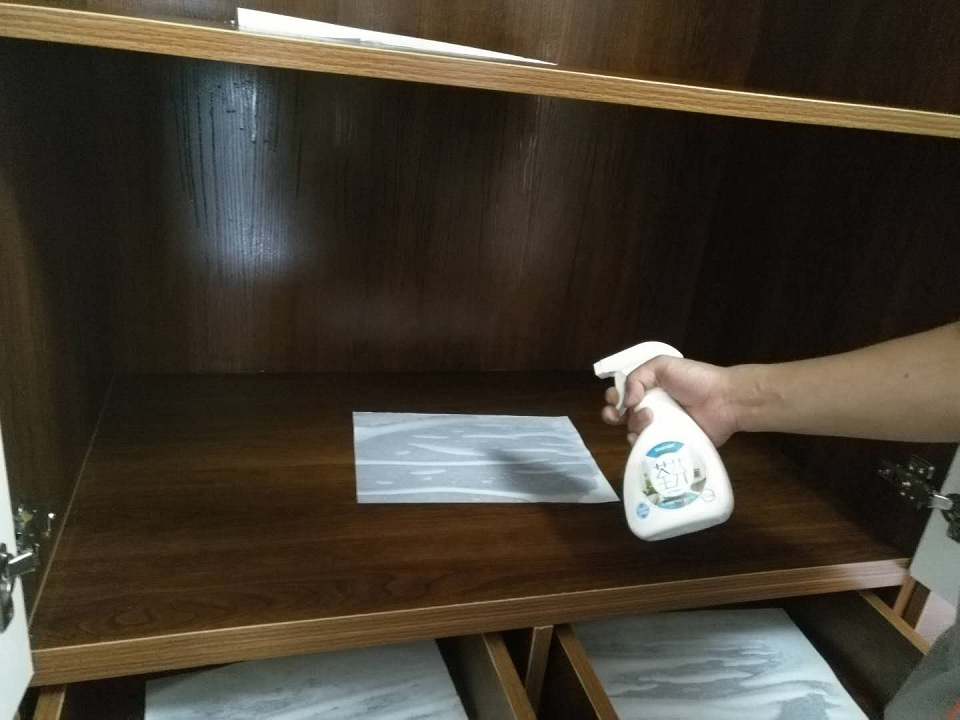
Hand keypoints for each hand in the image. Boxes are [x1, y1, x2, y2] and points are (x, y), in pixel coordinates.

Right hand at [601, 356, 740, 446]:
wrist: (723, 400)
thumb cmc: (694, 379)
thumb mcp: (662, 366)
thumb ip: (637, 377)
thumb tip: (626, 402)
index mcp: (648, 389)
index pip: (621, 394)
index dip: (613, 397)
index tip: (615, 399)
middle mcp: (651, 408)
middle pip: (621, 415)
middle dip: (612, 414)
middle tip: (618, 414)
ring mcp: (659, 428)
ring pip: (631, 431)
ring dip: (633, 424)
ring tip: (649, 418)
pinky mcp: (669, 445)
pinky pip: (647, 449)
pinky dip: (641, 444)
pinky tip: (646, 438)